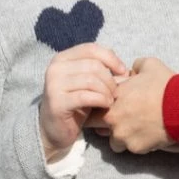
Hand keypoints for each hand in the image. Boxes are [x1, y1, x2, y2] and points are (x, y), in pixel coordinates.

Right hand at [39, 44, 127, 162]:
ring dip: (107, 91)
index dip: (111, 58)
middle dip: (110, 79)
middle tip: (116, 92)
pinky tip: (105, 105)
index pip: (91, 49)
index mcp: (62, 58)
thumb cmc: (77, 103)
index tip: (122, 71)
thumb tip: (124, 68)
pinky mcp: (57, 103)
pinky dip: (101, 100)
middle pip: (94, 65)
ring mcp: (54, 85)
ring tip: (110, 99)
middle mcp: (55, 68)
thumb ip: (101, 69)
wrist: (55, 130)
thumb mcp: (88, 82)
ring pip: (91, 80)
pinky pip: (86, 96)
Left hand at [100, 57, 174, 153]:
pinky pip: (132, 148)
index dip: (102, 105)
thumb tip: (132, 71)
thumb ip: (134, 66)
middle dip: (107, 123)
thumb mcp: (149, 65)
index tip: (112, 105)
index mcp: (111, 99)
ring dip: (122, 136)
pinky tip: (150, 133)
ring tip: (139, 127)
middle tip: (123, 118)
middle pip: (97, 126)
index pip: (94, 105)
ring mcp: (123, 136)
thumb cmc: (166, 84)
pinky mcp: (136, 148)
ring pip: (115, 141)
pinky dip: (139, 142)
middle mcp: (112, 120)